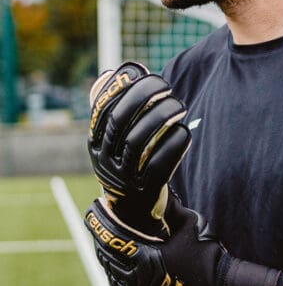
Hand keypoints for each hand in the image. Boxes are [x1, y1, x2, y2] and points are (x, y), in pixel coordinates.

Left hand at [84, 194, 282, 285]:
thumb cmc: (206, 253)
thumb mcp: (189, 223)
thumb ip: (171, 207)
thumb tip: (162, 189)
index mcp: (145, 258)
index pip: (112, 238)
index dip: (100, 222)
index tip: (94, 207)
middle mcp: (137, 279)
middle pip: (106, 254)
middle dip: (100, 235)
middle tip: (97, 218)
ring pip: (110, 271)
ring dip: (105, 253)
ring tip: (104, 235)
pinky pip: (118, 285)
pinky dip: (113, 270)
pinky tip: (114, 258)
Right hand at [87, 62, 190, 235]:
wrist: (132, 213)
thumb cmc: (129, 163)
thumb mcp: (115, 139)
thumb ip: (116, 107)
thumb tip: (114, 72)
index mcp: (95, 142)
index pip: (104, 108)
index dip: (125, 87)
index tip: (148, 73)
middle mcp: (104, 159)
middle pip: (120, 122)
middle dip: (145, 98)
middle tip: (168, 87)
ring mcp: (123, 177)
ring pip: (140, 141)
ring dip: (162, 117)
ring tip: (180, 105)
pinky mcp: (144, 191)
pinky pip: (159, 164)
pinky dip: (173, 144)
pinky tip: (184, 131)